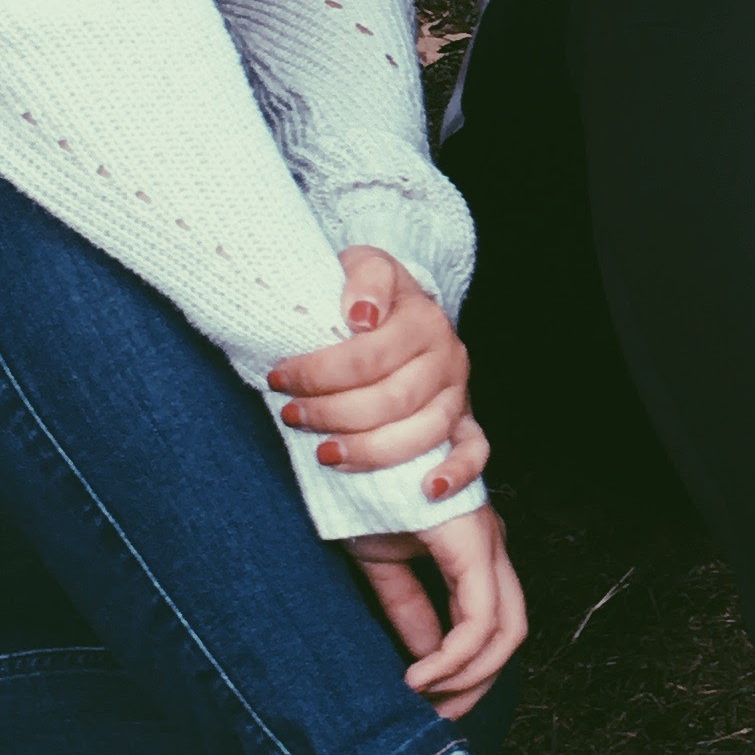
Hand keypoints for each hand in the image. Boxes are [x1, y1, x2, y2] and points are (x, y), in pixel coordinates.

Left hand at [269, 248, 484, 500]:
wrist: (403, 307)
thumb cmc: (370, 294)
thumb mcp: (365, 264)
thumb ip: (365, 278)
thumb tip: (361, 316)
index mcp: (424, 318)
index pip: (369, 356)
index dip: (319, 372)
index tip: (279, 378)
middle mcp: (448, 356)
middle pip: (392, 399)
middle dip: (333, 413)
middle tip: (291, 416)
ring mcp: (459, 392)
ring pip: (423, 432)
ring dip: (371, 450)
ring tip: (325, 453)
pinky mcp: (465, 419)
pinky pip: (474, 451)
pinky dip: (456, 473)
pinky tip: (427, 490)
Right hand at [351, 506, 526, 711]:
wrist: (344, 441)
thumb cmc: (361, 490)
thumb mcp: (382, 564)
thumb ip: (409, 610)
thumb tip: (424, 660)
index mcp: (472, 549)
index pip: (489, 626)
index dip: (465, 674)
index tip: (427, 705)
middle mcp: (489, 545)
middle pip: (510, 636)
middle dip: (476, 686)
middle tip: (437, 719)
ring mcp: (486, 541)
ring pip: (506, 633)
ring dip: (468, 680)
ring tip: (424, 701)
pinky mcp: (471, 543)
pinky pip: (480, 620)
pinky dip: (455, 659)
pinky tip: (419, 677)